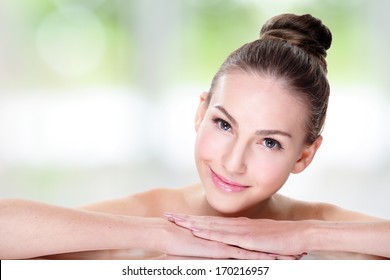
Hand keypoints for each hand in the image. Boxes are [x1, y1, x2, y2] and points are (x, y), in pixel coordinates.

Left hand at [165, 213, 308, 258]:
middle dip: (185, 220)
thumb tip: (235, 245)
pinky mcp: (248, 238)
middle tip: (167, 216)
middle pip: (206, 222)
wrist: (300, 234)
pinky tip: (197, 232)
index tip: (178, 218)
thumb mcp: (259, 240)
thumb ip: (245, 241)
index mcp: (237, 226)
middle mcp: (236, 226)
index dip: (193, 220)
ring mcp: (241, 231)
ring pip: (211, 226)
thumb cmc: (282, 239)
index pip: (211, 222)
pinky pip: (225, 236)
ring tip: (174, 221)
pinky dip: (210, 233)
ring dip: (191, 224)